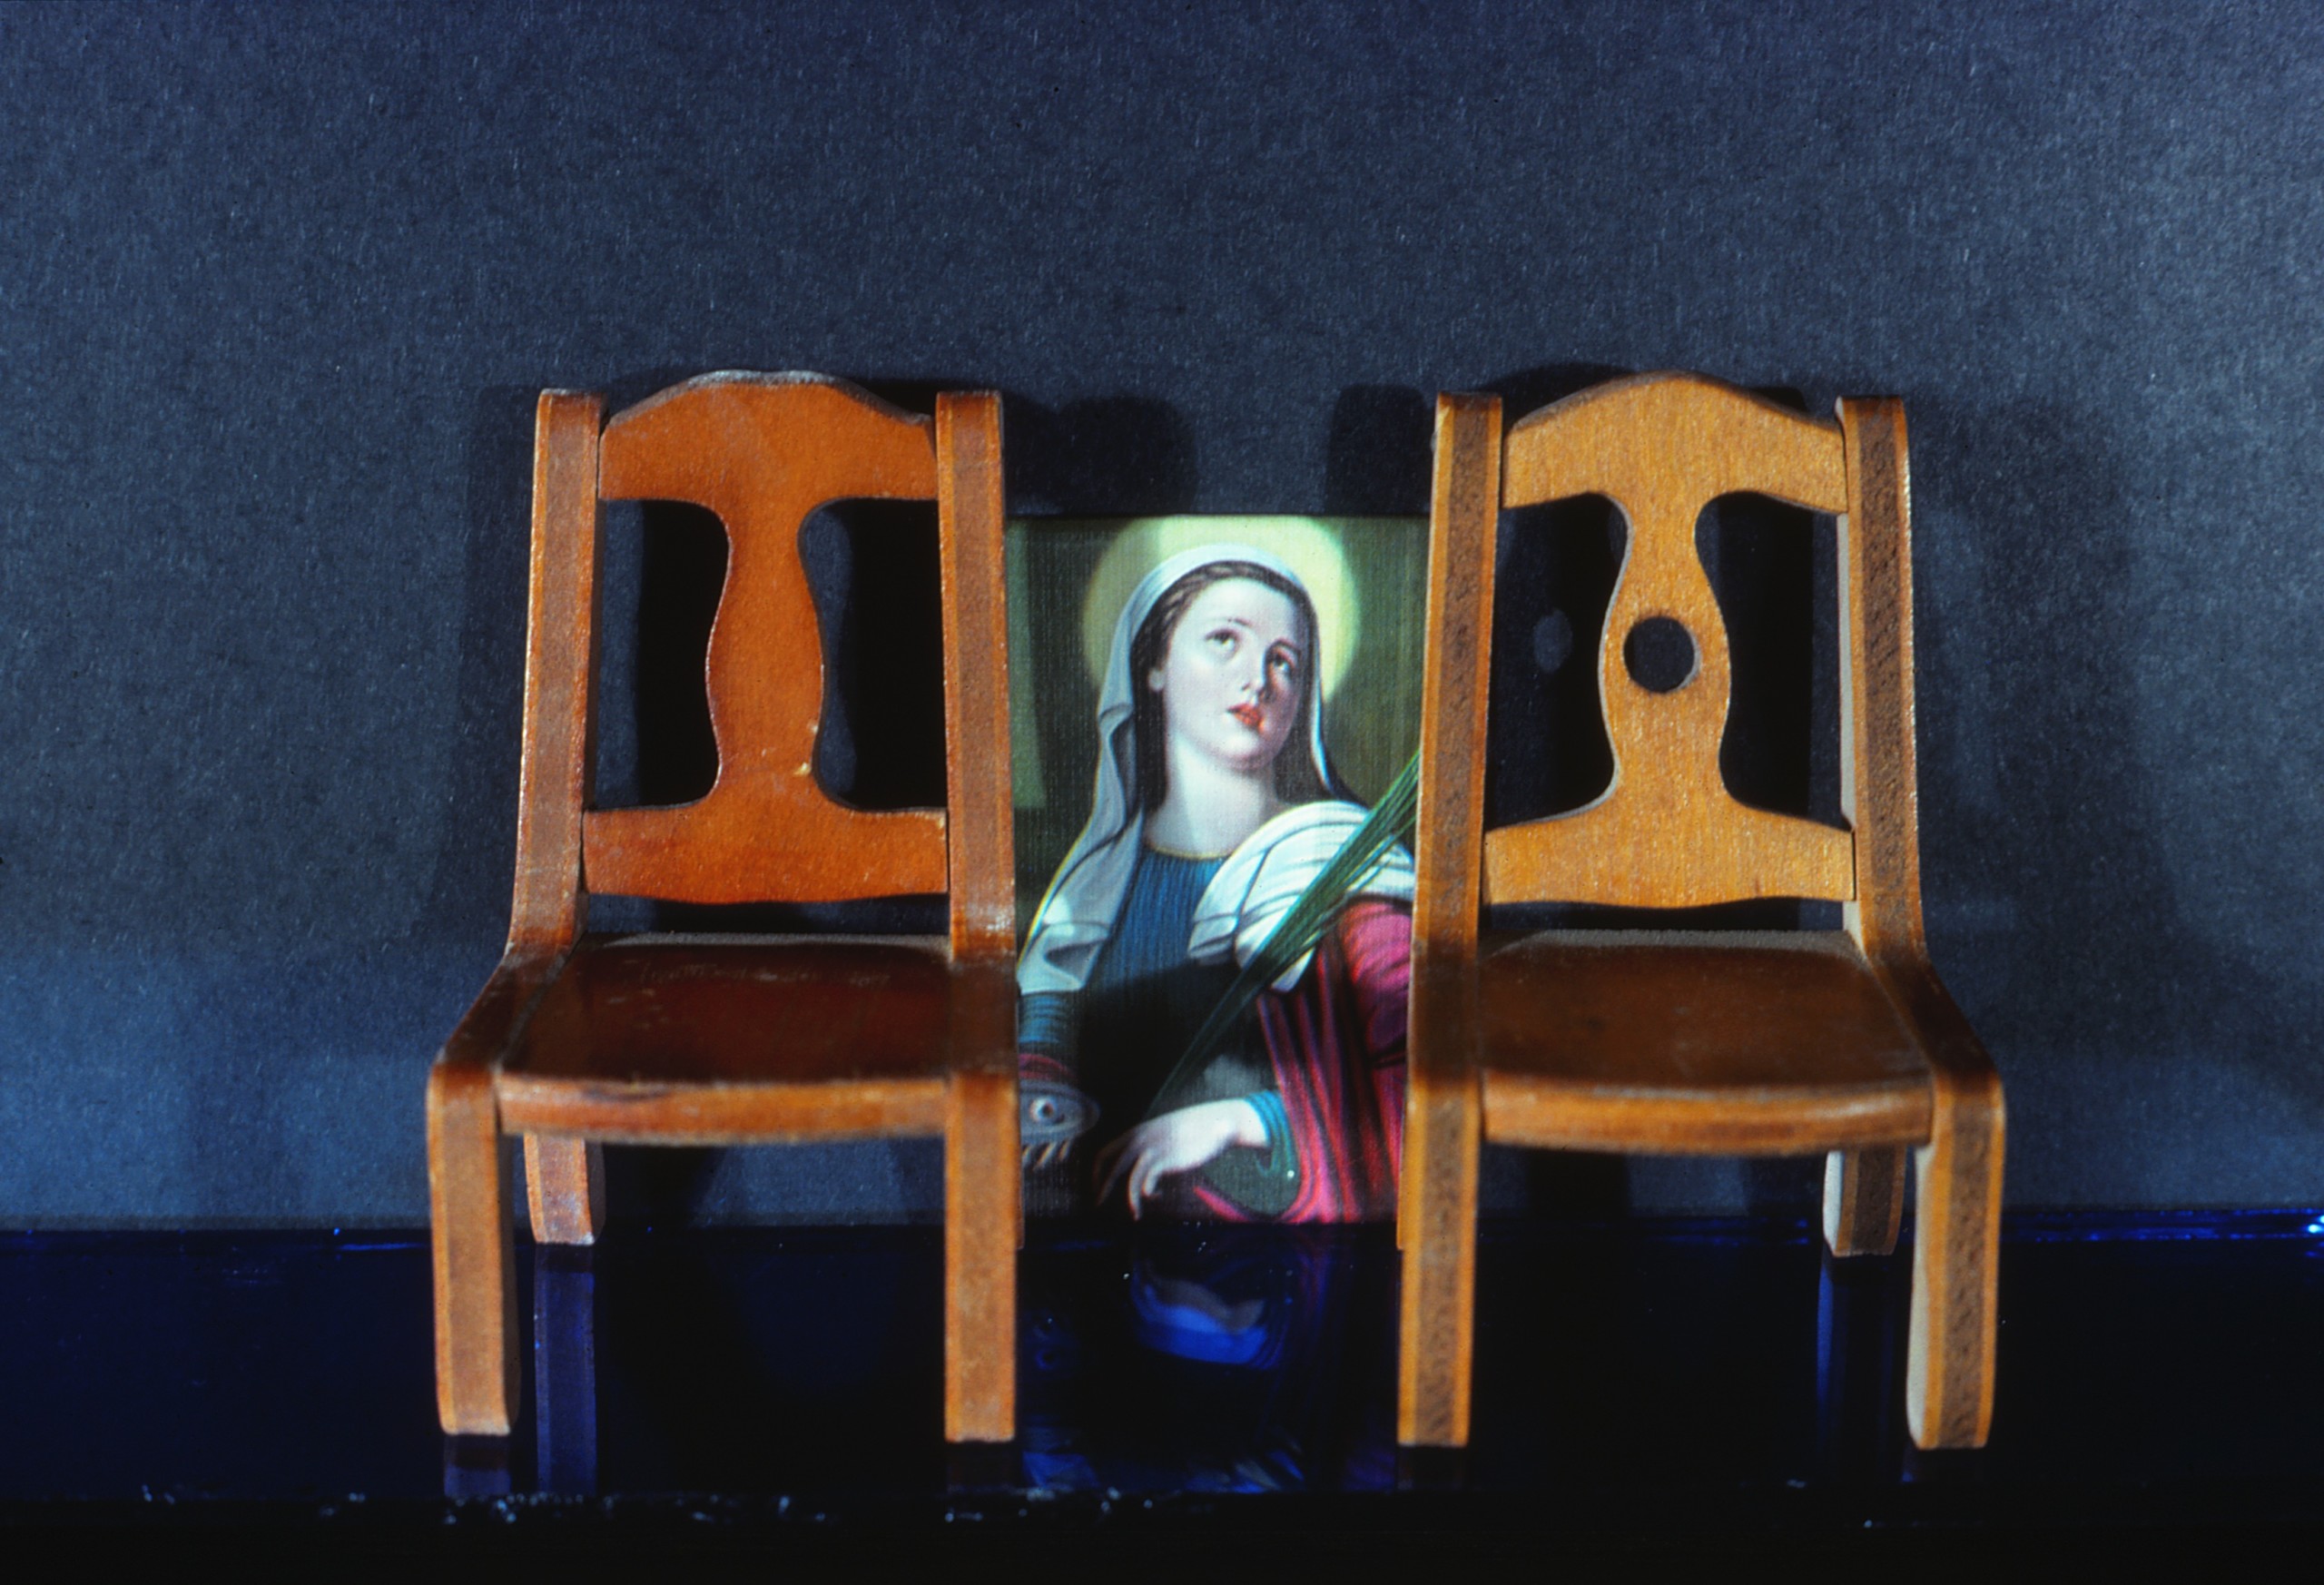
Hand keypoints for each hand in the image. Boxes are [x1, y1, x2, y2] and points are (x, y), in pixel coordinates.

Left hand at [1093, 1099, 1267, 1218]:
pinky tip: (1159, 1195)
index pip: (1105, 1153)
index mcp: (1135, 1133)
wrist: (1216, 1123)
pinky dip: (1149, 1194)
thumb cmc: (1191, 1130)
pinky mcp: (1166, 1161)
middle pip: (1111, 1167)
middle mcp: (1140, 1140)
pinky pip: (1147, 1183)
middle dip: (1102, 1187)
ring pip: (1130, 1180)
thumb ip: (1148, 1144)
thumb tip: (1137, 1164)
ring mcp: (1153, 1150)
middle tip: (1098, 1205)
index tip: (1098, 1187)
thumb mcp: (1163, 1133)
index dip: (1097, 1172)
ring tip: (1136, 1214)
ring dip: (1130, 1200)